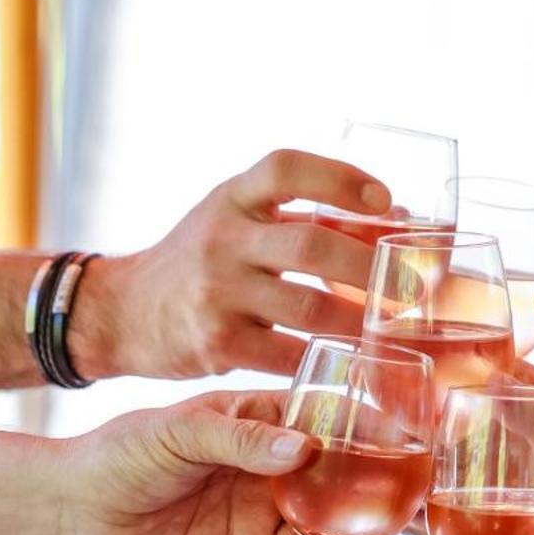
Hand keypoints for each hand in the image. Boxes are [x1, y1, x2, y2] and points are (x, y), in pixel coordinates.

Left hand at [55, 390, 391, 534]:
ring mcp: (266, 497)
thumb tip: (301, 448)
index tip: (412, 436)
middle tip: (427, 492)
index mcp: (260, 414)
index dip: (372, 425)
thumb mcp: (177, 433)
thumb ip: (240, 439)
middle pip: (344, 463)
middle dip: (385, 476)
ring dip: (367, 520)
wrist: (78, 511)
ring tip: (403, 534)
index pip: (329, 413)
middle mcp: (273, 454)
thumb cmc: (121, 453)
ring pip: (333, 508)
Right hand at [72, 150, 393, 381]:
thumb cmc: (199, 261)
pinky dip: (329, 362)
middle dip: (371, 266)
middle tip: (412, 287)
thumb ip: (304, 216)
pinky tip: (358, 365)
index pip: (286, 169)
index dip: (340, 178)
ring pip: (308, 307)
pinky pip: (289, 355)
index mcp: (231, 198)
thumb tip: (399, 217)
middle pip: (311, 245)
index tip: (385, 200)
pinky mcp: (216, 344)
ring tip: (393, 329)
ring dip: (361, 320)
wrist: (121, 313)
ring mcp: (217, 293)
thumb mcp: (237, 221)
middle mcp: (222, 239)